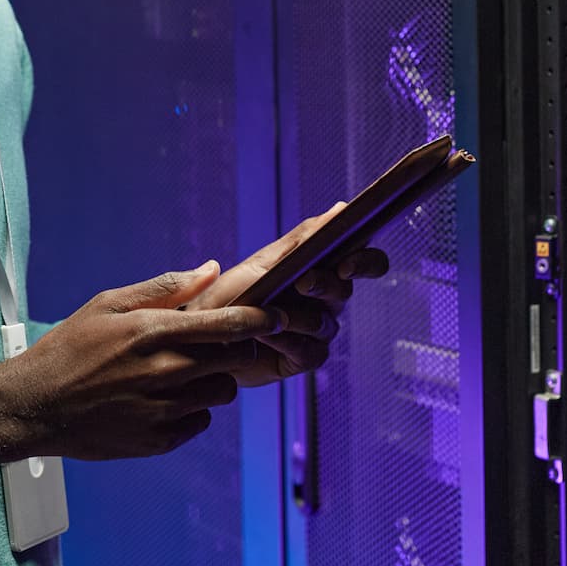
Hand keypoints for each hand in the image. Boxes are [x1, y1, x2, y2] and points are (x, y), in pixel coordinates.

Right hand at [0, 263, 282, 462]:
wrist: (34, 406)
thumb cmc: (69, 348)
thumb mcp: (108, 304)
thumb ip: (165, 288)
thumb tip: (211, 269)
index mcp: (152, 332)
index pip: (226, 325)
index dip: (259, 320)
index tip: (275, 316)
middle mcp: (163, 372)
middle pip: (234, 361)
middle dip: (238, 350)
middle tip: (222, 345)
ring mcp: (162, 410)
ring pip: (221, 393)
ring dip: (215, 380)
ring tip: (184, 372)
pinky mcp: (158, 440)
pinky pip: (200, 421)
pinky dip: (192, 409)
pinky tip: (164, 398)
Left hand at [183, 205, 391, 386]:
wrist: (201, 337)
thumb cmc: (228, 295)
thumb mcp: (263, 262)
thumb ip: (303, 238)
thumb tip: (341, 208)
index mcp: (317, 269)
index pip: (361, 259)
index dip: (365, 261)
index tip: (346, 263)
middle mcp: (322, 299)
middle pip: (346, 290)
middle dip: (326, 286)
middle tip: (303, 283)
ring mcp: (315, 331)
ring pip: (326, 323)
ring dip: (297, 317)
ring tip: (269, 316)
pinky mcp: (303, 358)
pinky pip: (312, 352)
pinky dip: (288, 343)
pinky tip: (266, 339)